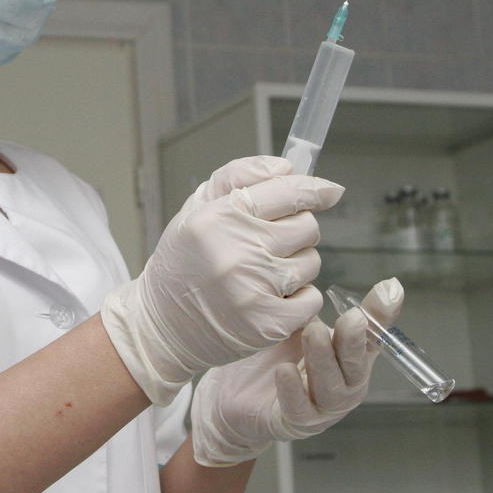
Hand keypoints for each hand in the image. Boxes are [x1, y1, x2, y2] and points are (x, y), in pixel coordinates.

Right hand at [101, 155, 342, 405]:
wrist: (164, 325)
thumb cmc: (184, 261)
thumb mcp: (197, 207)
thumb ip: (239, 176)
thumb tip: (288, 167)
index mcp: (219, 216)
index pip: (287, 192)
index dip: (313, 189)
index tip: (328, 191)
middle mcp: (237, 251)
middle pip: (307, 227)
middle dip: (294, 233)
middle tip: (266, 246)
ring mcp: (254, 289)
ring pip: (311, 263)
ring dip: (295, 267)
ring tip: (262, 276)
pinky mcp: (268, 324)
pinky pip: (312, 300)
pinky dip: (299, 300)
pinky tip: (271, 300)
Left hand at [191, 278, 404, 465]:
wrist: (234, 394)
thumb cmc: (273, 354)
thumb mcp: (297, 323)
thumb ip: (318, 303)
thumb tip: (343, 272)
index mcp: (348, 358)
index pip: (371, 339)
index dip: (381, 317)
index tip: (387, 291)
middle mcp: (342, 384)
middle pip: (355, 366)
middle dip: (353, 342)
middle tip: (349, 318)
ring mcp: (321, 407)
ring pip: (331, 388)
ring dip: (323, 360)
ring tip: (311, 333)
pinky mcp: (294, 422)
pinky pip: (299, 410)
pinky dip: (294, 390)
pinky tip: (284, 370)